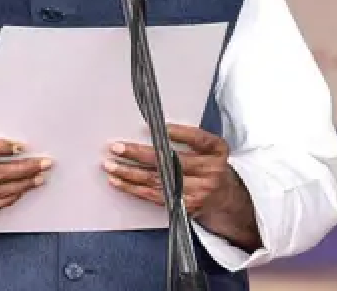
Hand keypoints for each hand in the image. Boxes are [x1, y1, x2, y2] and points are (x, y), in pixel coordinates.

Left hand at [102, 124, 236, 217]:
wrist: (225, 201)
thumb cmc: (212, 167)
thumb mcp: (213, 148)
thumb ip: (192, 137)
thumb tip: (160, 128)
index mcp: (215, 154)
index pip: (197, 140)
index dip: (178, 133)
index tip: (154, 128)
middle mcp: (207, 175)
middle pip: (169, 163)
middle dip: (139, 155)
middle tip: (117, 148)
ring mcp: (194, 193)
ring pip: (157, 182)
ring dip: (129, 174)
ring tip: (110, 165)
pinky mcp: (182, 207)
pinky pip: (153, 197)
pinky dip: (133, 189)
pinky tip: (118, 181)